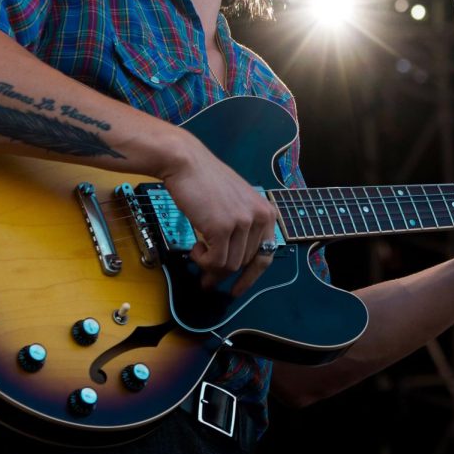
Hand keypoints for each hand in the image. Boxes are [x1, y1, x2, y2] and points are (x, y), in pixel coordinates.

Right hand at [158, 133, 278, 294]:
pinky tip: (194, 247)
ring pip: (229, 265)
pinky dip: (202, 261)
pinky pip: (215, 261)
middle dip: (222, 273)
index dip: (250, 278)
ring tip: (197, 253)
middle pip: (243, 263)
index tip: (236, 290)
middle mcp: (259, 217)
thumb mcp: (236, 203)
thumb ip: (241, 229)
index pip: (265, 256)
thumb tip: (232, 265)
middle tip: (205, 277)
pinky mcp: (222, 227)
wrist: (187, 164)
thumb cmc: (206, 182)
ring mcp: (242, 222)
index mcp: (266, 212)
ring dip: (210, 266)